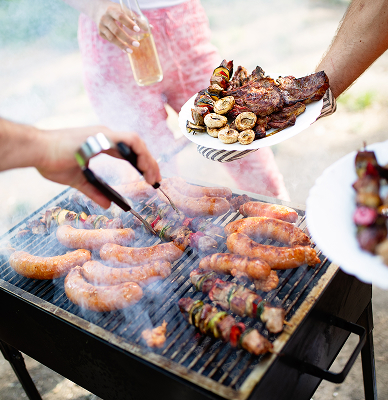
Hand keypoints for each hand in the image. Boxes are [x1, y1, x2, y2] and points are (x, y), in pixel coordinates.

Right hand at [37, 125, 161, 207]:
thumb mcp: (78, 180)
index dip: (140, 164)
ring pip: (137, 142)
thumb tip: (108, 205)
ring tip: (153, 178)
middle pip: (136, 147)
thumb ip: (94, 191)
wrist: (37, 151)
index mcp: (100, 143)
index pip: (128, 152)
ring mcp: (105, 133)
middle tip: (156, 181)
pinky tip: (145, 168)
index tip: (148, 178)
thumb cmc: (52, 161)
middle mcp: (105, 135)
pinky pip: (131, 141)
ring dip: (148, 159)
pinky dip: (141, 153)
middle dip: (149, 163)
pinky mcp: (103, 135)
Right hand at [94, 2, 142, 52]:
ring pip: (112, 38)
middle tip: (137, 44)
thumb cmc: (115, 10)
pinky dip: (118, 46)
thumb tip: (150, 28)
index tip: (138, 30)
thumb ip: (136, 19)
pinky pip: (110, 41)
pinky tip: (125, 50)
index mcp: (112, 10)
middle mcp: (105, 18)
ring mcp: (101, 26)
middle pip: (116, 30)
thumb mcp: (124, 10)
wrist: (97, 9)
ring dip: (122, 45)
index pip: (121, 17)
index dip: (129, 23)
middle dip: (127, 38)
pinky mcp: (100, 32)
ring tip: (131, 51)